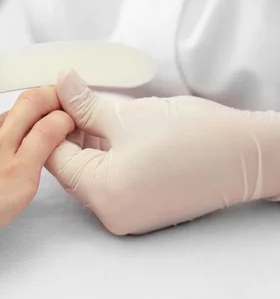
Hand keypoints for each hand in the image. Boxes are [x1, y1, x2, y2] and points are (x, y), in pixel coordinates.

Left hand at [46, 69, 279, 234]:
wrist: (249, 155)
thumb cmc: (194, 136)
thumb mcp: (127, 115)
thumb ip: (83, 102)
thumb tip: (60, 83)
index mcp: (102, 194)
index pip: (54, 157)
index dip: (50, 121)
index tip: (52, 94)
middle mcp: (110, 213)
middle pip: (70, 166)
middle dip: (67, 130)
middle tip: (70, 96)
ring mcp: (126, 215)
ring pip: (88, 172)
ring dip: (86, 141)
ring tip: (92, 109)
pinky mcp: (140, 209)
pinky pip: (108, 180)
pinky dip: (104, 155)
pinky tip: (109, 128)